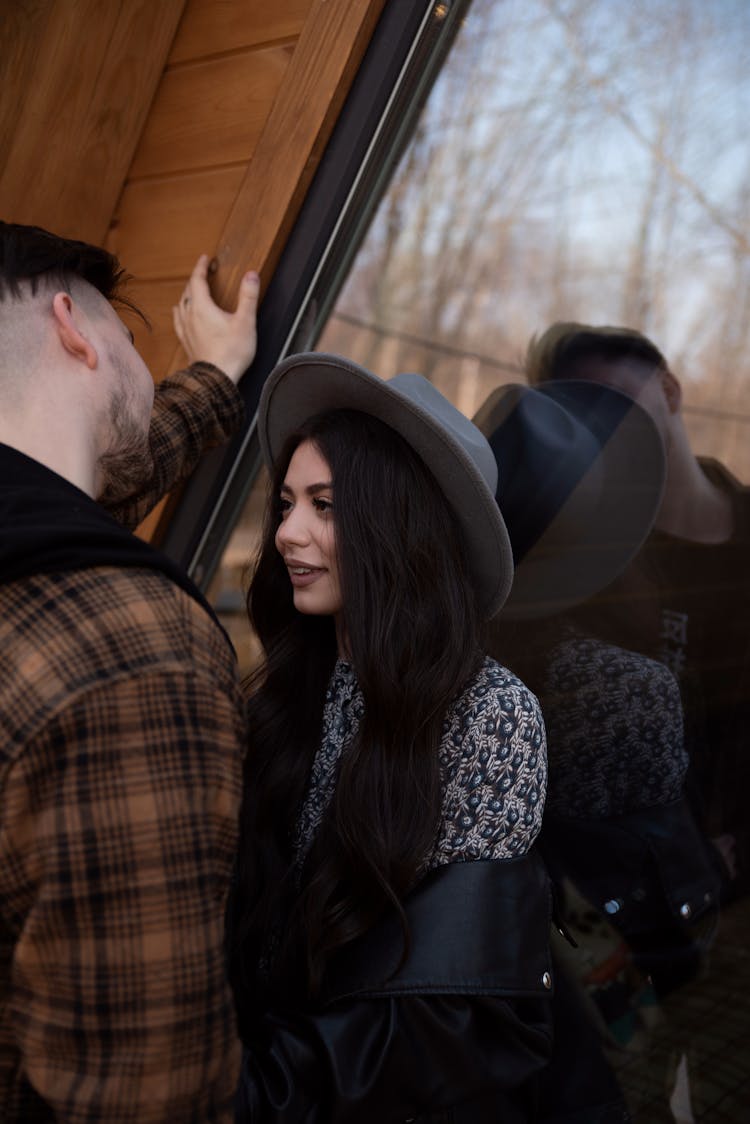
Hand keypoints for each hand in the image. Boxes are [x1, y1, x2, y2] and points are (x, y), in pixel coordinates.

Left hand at [173, 255, 259, 383]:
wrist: (217, 379)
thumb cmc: (232, 352)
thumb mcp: (245, 321)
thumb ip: (248, 296)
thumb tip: (251, 275)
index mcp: (202, 307)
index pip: (197, 280)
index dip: (201, 267)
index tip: (205, 259)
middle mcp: (189, 315)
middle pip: (188, 291)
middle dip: (195, 279)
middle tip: (203, 273)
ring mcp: (185, 329)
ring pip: (181, 304)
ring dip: (187, 294)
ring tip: (192, 291)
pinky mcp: (186, 342)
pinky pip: (178, 320)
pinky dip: (180, 311)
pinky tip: (180, 313)